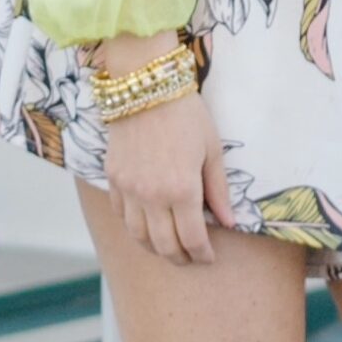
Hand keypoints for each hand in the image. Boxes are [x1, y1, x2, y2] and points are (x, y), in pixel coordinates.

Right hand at [96, 77, 228, 262]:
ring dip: (154, 247)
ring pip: (138, 235)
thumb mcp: (211, 149)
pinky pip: (120, 214)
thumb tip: (228, 223)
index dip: (202, 254)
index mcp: (182, 189)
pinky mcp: (112, 178)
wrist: (145, 84)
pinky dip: (134, 225)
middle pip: (163, 246)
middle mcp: (151, 195)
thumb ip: (218, 190)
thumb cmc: (185, 113)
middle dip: (180, 258)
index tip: (208, 257)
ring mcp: (128, 188)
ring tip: (168, 246)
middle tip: (190, 257)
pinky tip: (146, 222)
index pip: (192, 239)